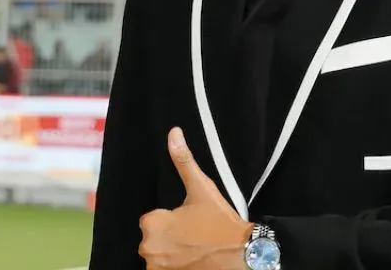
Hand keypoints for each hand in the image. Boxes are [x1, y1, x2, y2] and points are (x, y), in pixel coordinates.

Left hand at [139, 127, 254, 269]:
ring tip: (196, 250)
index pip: (152, 221)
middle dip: (170, 240)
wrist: (242, 255)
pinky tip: (194, 261)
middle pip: (154, 241)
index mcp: (152, 224)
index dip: (171, 221)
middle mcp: (148, 249)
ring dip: (172, 255)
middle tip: (195, 237)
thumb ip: (184, 161)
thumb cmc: (221, 223)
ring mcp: (158, 269)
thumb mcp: (202, 189)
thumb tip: (174, 133)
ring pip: (159, 258)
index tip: (190, 223)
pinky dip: (176, 268)